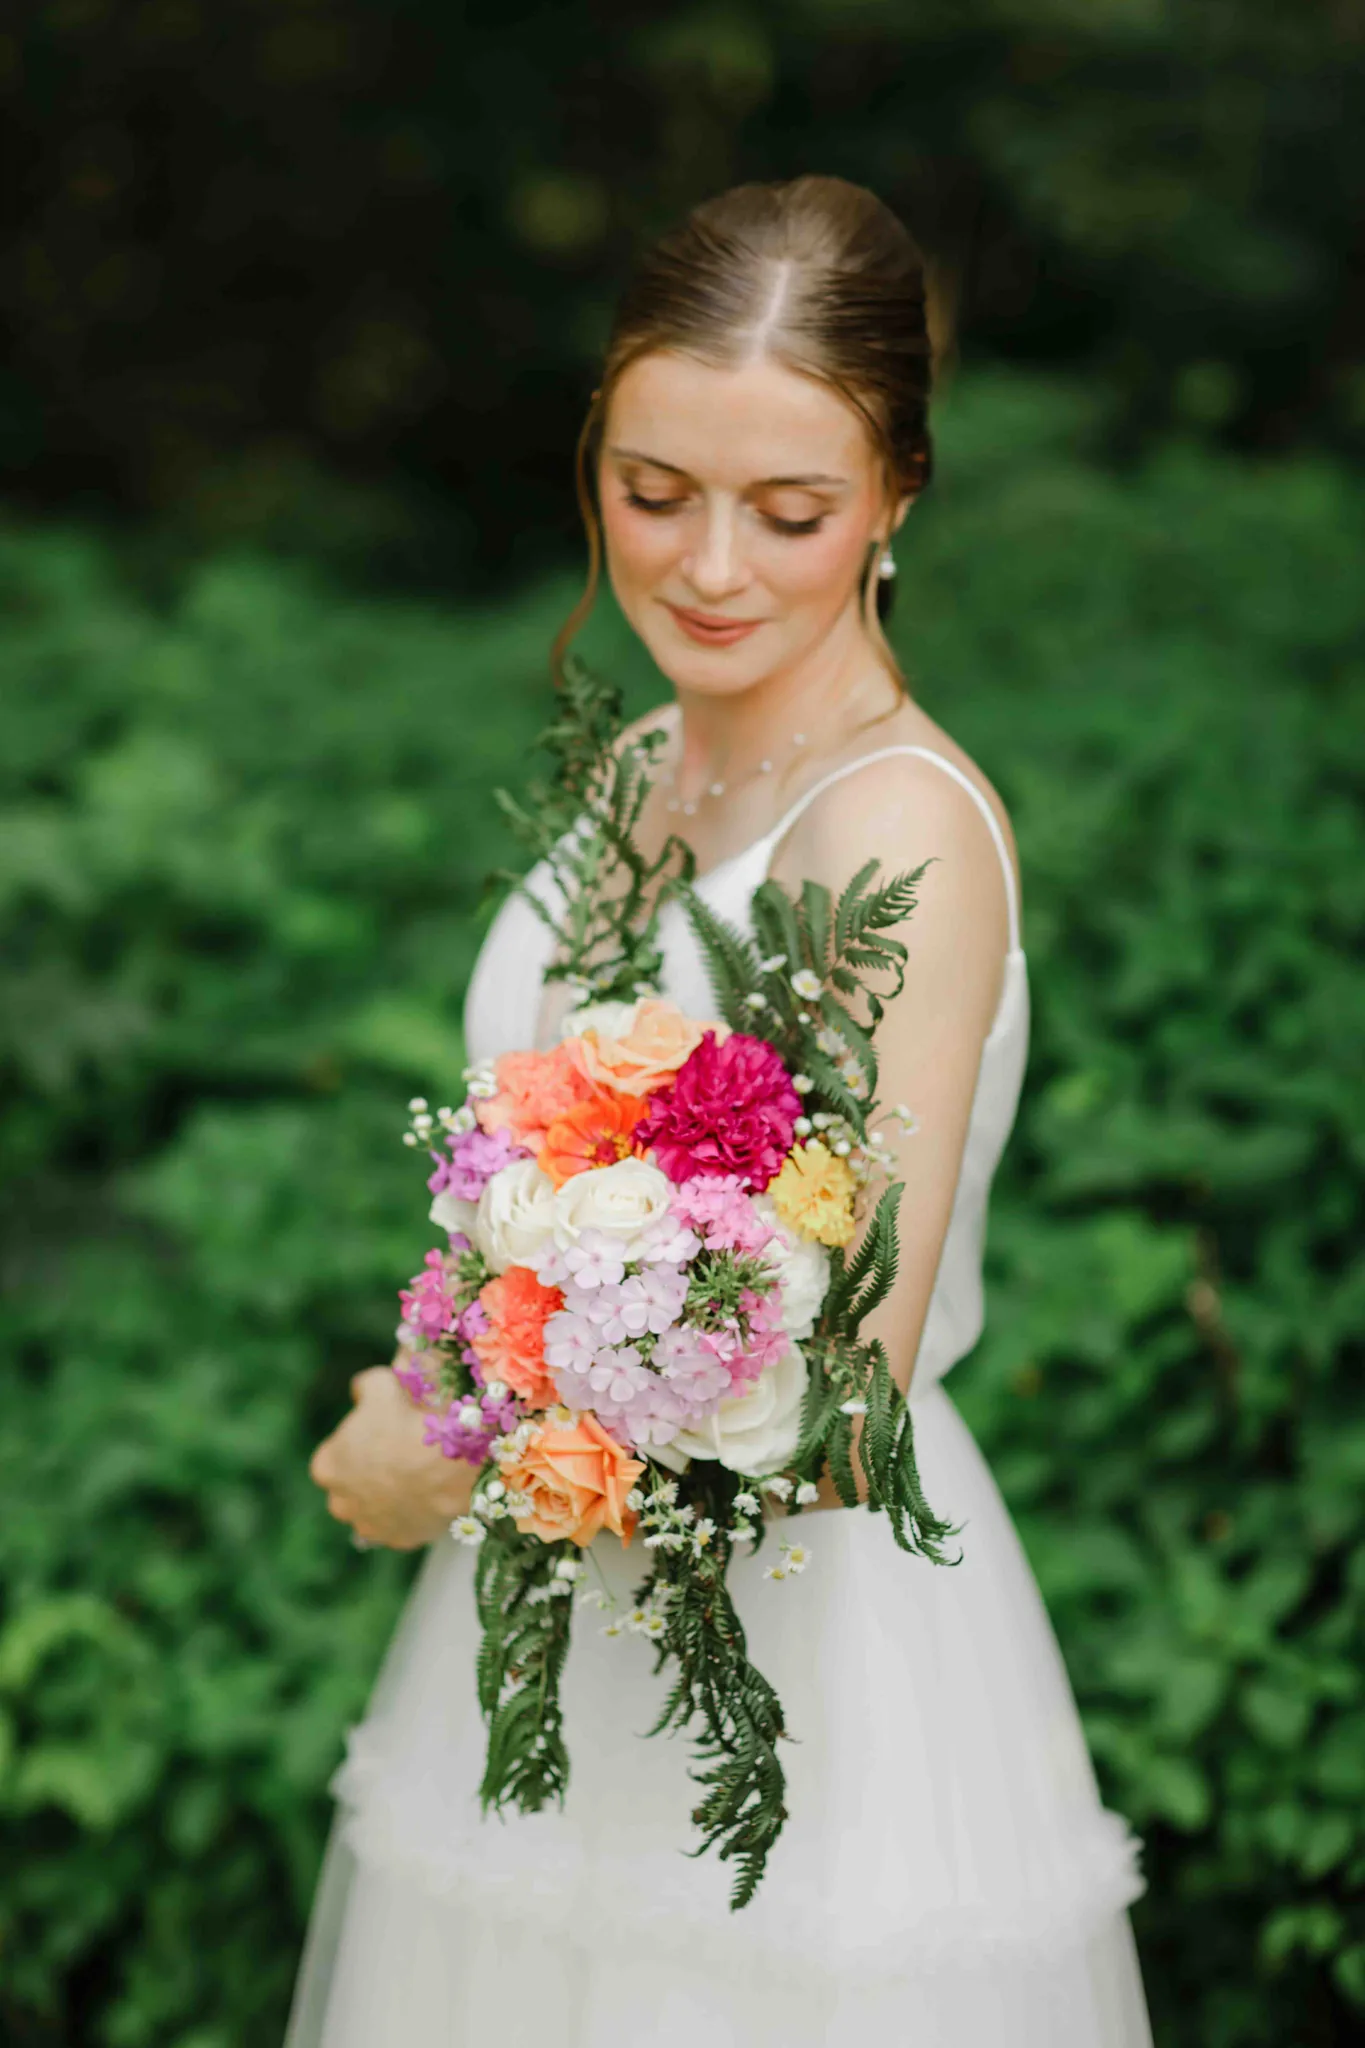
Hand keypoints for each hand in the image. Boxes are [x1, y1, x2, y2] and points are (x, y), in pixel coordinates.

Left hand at [309, 1366, 475, 1549]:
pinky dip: (412, 1515)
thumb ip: (363, 1387)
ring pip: (375, 1512)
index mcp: (326, 1467)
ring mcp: (370, 1526)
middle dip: (368, 1477)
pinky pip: (403, 1526)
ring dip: (389, 1499)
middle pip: (351, 1489)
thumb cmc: (407, 1420)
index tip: (380, 1435)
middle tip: (399, 1456)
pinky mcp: (400, 1540)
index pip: (334, 1457)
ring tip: (418, 1477)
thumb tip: (359, 1391)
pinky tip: (429, 1495)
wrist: (449, 1461)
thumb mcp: (380, 1385)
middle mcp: (340, 1504)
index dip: (357, 1445)